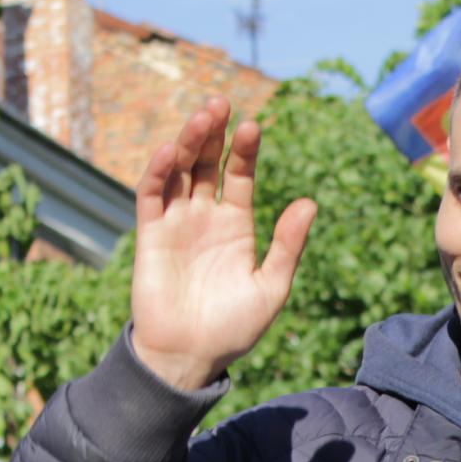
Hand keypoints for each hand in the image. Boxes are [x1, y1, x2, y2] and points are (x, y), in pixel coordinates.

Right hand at [127, 98, 316, 390]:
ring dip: (187, 142)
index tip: (253, 127)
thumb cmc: (234, 328)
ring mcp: (176, 224)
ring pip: (179, 171)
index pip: (238, 175)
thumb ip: (288, 245)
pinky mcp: (150, 235)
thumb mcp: (271, 286)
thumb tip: (309, 202)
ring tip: (202, 117)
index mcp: (235, 225)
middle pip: (206, 163)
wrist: (191, 357)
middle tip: (220, 104)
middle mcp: (204, 218)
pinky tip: (172, 151)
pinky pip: (151, 196)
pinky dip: (159, 171)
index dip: (244, 150)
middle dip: (212, 133)